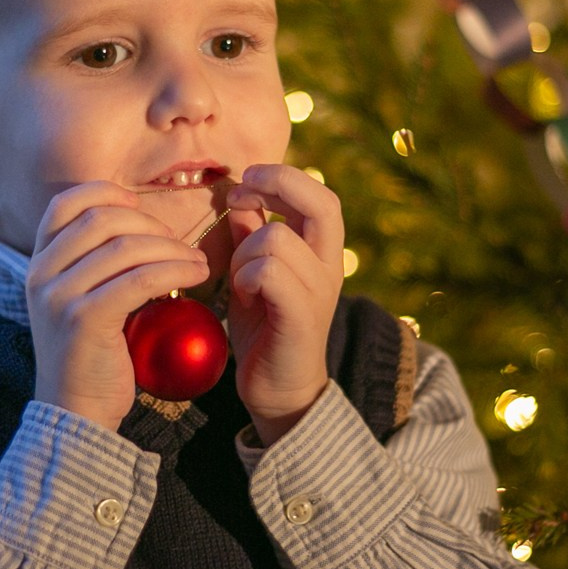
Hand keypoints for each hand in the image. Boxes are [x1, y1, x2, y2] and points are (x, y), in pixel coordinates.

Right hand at [26, 182, 211, 429]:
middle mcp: (41, 274)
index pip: (65, 204)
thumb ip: (94, 263)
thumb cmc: (90, 354)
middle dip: (150, 224)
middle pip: (102, 220)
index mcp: (38, 263)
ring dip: (172, 249)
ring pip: (125, 248)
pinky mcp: (84, 319)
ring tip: (197, 263)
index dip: (105, 192)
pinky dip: (175, 270)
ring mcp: (59, 296)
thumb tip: (142, 225)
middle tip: (180, 244)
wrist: (75, 411)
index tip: (138, 204)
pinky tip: (197, 275)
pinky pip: (139, 279)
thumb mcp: (79, 299)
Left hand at [223, 164, 343, 444]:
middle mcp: (328, 267)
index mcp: (321, 252)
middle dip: (277, 185)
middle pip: (321, 202)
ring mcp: (318, 292)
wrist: (280, 391)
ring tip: (238, 279)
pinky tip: (242, 294)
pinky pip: (269, 272)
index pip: (320, 195)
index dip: (283, 177)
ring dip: (244, 251)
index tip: (246, 181)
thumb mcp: (254, 271)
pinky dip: (245, 277)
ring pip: (277, 237)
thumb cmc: (265, 328)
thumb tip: (241, 195)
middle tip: (239, 194)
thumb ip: (252, 234)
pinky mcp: (301, 317)